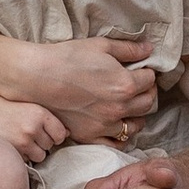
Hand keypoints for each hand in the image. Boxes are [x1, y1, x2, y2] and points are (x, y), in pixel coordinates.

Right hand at [0, 99, 65, 167]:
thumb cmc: (13, 110)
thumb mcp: (34, 109)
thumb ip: (50, 121)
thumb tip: (67, 134)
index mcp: (40, 114)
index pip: (60, 134)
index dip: (55, 135)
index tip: (46, 132)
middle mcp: (32, 127)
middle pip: (50, 146)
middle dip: (43, 142)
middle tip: (30, 133)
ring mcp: (22, 140)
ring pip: (41, 156)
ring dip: (35, 151)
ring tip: (24, 140)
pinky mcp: (14, 150)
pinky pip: (28, 160)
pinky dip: (24, 155)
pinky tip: (17, 144)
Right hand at [34, 34, 160, 135]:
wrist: (38, 76)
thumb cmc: (68, 57)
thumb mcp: (102, 46)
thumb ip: (129, 49)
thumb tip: (149, 49)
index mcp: (126, 84)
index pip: (150, 80)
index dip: (147, 73)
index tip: (141, 70)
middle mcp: (119, 108)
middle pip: (147, 103)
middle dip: (146, 92)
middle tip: (138, 86)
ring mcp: (104, 125)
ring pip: (135, 125)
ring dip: (137, 114)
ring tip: (129, 105)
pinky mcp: (89, 135)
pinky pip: (115, 142)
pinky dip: (121, 135)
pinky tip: (118, 124)